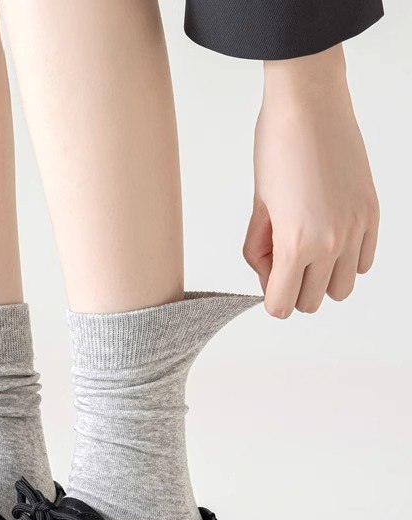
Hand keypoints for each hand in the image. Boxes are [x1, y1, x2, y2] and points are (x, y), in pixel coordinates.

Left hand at [243, 45, 378, 318]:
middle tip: (280, 258)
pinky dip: (346, 261)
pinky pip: (364, 262)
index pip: (281, 305)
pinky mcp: (372, 214)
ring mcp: (356, 229)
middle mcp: (331, 243)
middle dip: (292, 289)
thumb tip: (269, 276)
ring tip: (306, 250)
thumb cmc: (276, 149)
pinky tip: (329, 238)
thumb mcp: (257, 208)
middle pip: (311, 303)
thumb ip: (260, 251)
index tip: (265, 278)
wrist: (310, 104)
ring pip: (342, 289)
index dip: (268, 298)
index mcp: (295, 243)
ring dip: (321, 280)